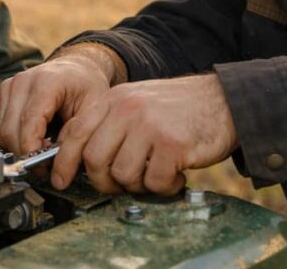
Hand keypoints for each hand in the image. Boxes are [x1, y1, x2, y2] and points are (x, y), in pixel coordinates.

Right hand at [0, 52, 112, 155]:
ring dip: (19, 146)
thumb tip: (59, 167)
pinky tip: (34, 136)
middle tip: (45, 163)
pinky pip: (1, 126)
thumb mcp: (95, 110)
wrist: (78, 69)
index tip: (42, 166)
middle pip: (10, 130)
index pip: (28, 122)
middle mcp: (23, 81)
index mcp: (47, 81)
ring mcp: (11, 86)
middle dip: (25, 152)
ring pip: (2, 131)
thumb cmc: (87, 86)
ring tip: (43, 148)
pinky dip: (15, 137)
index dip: (32, 149)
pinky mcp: (5, 93)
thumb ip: (77, 137)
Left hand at [51, 74, 238, 194]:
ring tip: (157, 174)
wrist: (226, 101)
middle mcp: (127, 108)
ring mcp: (149, 125)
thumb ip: (110, 126)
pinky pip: (153, 182)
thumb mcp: (137, 104)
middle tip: (126, 182)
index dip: (63, 162)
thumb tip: (80, 161)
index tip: (61, 180)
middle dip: (105, 181)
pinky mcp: (172, 144)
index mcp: (114, 99)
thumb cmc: (180, 110)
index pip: (75, 132)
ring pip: (122, 174)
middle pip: (94, 159)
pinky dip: (164, 186)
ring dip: (139, 184)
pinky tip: (176, 175)